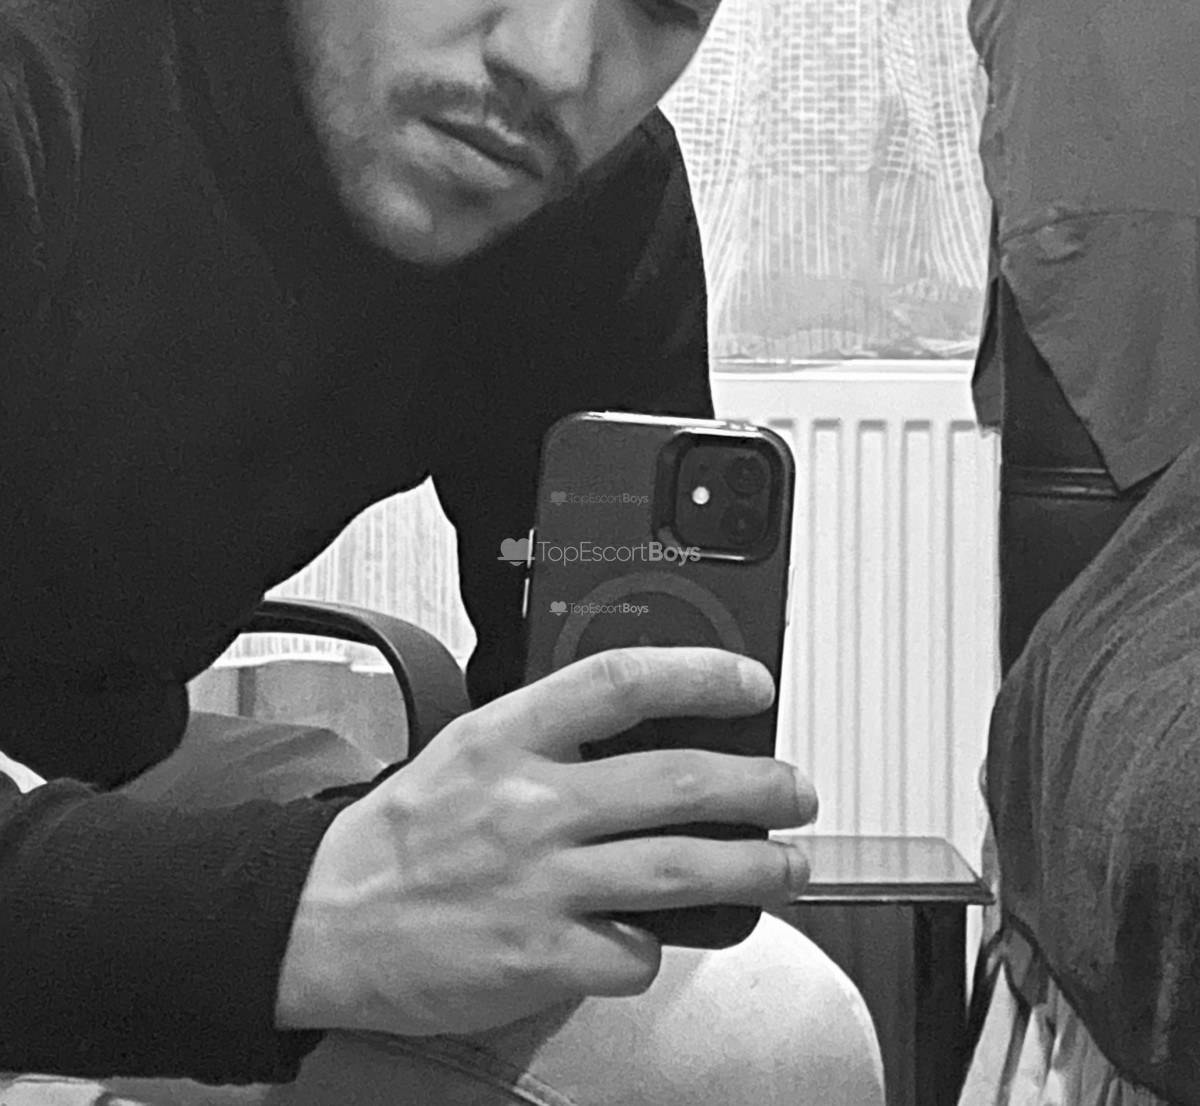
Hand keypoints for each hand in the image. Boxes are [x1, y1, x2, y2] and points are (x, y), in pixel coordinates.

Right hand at [275, 647, 817, 1037]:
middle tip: (793, 790)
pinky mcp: (539, 958)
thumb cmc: (400, 835)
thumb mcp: (465, 748)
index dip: (699, 675)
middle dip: (758, 786)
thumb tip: (644, 727)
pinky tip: (655, 938)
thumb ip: (547, 733)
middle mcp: (528, 805)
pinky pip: (634, 952)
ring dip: (752, 868)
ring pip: (679, 870)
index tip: (749, 682)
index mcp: (506, 738)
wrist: (321, 919)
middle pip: (674, 781)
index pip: (620, 683)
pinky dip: (657, 946)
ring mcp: (538, 884)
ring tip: (785, 864)